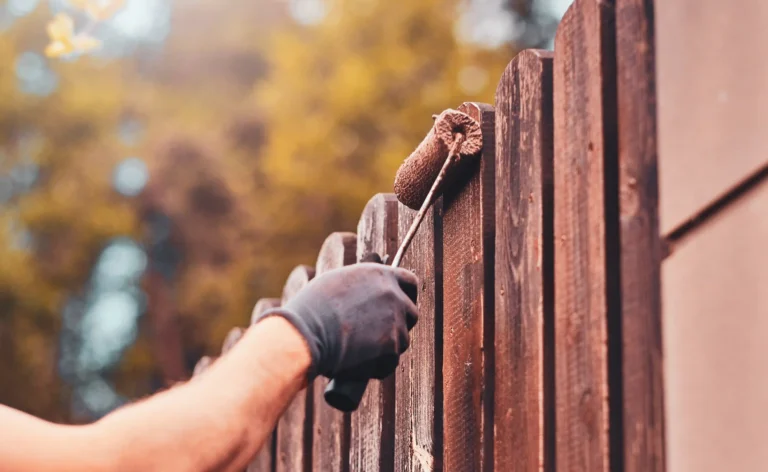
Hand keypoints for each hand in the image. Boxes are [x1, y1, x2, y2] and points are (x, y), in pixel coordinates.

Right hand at [257, 256, 417, 380]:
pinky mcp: (391, 348)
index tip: (400, 304)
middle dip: (399, 324)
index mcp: (381, 275)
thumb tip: (365, 295)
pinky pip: (391, 361)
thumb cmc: (312, 308)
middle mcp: (393, 296)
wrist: (306, 333)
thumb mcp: (338, 283)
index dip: (406, 295)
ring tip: (359, 351)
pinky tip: (359, 365)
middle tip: (378, 333)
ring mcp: (395, 322)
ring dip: (388, 347)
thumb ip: (360, 286)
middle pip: (411, 313)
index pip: (409, 282)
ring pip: (402, 340)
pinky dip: (378, 366)